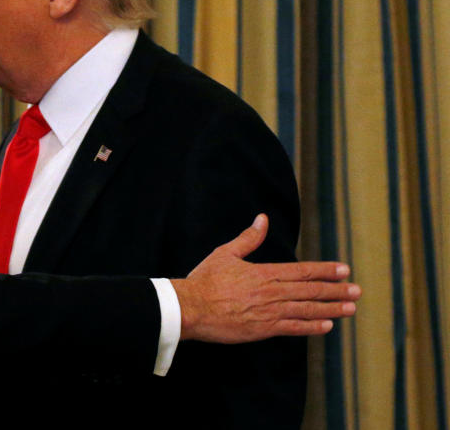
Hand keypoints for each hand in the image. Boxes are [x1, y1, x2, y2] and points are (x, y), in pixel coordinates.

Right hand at [171, 214, 359, 342]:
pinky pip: (294, 328)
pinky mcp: (263, 329)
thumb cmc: (205, 280)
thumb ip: (249, 238)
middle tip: (357, 290)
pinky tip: (327, 325)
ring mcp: (269, 312)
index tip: (344, 270)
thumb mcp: (226, 253)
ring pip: (307, 309)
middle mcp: (271, 292)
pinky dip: (312, 327)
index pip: (302, 270)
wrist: (190, 308)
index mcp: (264, 272)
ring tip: (350, 308)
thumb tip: (263, 219)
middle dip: (336, 290)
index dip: (325, 270)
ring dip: (331, 308)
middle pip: (310, 290)